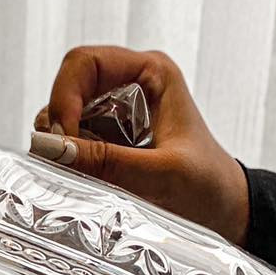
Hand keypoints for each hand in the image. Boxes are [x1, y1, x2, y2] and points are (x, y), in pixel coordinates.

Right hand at [32, 45, 250, 246]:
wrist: (224, 211)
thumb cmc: (208, 185)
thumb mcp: (161, 174)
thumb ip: (106, 161)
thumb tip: (51, 149)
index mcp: (151, 73)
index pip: (85, 63)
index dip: (64, 96)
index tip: (62, 138)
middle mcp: (129, 86)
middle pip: (68, 87)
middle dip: (58, 123)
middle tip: (62, 160)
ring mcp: (115, 113)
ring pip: (64, 115)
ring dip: (60, 144)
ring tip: (76, 173)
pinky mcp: (107, 140)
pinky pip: (70, 140)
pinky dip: (67, 159)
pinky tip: (82, 178)